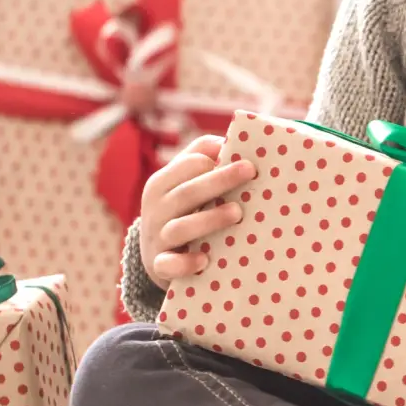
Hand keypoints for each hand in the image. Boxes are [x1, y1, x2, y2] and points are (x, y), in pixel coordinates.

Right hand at [138, 133, 257, 284]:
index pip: (187, 165)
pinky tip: (205, 260)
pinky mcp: (159, 265)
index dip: (214, 160)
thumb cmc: (183, 211)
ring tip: (237, 213)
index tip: (246, 160)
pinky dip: (185, 263)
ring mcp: (157, 238)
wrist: (156, 256)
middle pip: (187, 192)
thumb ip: (203, 157)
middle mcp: (156, 208)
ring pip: (180, 228)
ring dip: (209, 219)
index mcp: (162, 183)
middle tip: (250, 171)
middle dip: (219, 181)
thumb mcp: (185, 184)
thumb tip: (234, 139)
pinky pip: (169, 265)